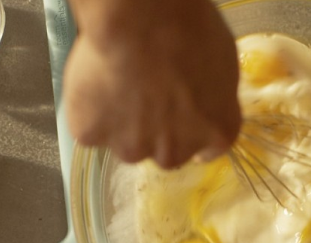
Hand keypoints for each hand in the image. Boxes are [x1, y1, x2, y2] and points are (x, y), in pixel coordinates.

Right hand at [63, 0, 240, 168]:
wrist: (141, 22)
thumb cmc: (189, 29)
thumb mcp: (222, 60)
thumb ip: (210, 93)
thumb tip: (200, 94)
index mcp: (218, 131)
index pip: (206, 150)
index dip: (190, 133)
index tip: (180, 122)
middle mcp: (177, 151)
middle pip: (164, 153)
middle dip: (155, 131)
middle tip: (144, 95)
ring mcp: (133, 148)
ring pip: (125, 144)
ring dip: (121, 124)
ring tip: (117, 85)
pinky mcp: (92, 136)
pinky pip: (88, 127)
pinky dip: (88, 111)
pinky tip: (94, 84)